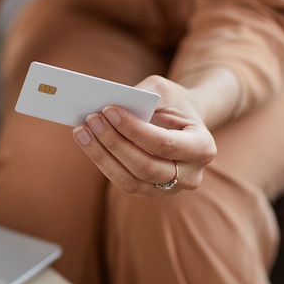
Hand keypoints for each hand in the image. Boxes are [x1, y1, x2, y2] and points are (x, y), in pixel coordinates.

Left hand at [72, 75, 216, 196]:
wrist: (183, 123)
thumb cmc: (173, 103)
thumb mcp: (164, 90)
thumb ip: (143, 95)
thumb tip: (111, 105)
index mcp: (202, 147)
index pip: (163, 144)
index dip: (133, 129)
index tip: (108, 110)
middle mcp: (191, 175)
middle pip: (145, 166)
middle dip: (114, 142)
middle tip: (91, 119)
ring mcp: (171, 190)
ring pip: (130, 181)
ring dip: (101, 156)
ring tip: (81, 131)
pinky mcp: (151, 192)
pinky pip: (123, 182)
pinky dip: (103, 162)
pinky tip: (87, 143)